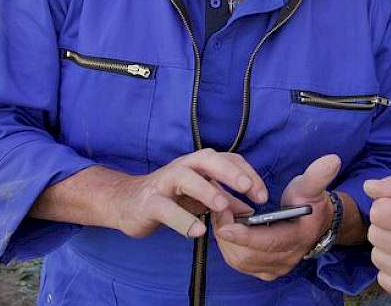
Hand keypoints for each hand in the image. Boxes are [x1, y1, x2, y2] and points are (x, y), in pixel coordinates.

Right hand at [107, 148, 267, 238]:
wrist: (128, 203)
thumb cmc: (170, 197)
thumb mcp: (201, 198)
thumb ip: (226, 202)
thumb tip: (251, 209)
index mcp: (199, 164)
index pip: (228, 160)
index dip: (248, 174)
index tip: (262, 195)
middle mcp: (183, 167)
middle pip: (208, 160)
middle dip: (230, 172)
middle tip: (248, 188)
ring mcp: (164, 183)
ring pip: (185, 178)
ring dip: (206, 190)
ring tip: (222, 206)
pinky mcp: (149, 203)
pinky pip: (166, 209)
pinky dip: (182, 220)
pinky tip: (198, 230)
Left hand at [212, 154, 341, 280]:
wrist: (317, 222)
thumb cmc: (311, 202)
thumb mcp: (312, 187)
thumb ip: (318, 175)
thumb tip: (332, 159)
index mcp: (299, 238)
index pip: (269, 242)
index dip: (245, 236)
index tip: (225, 225)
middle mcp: (287, 258)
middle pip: (248, 255)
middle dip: (229, 235)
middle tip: (220, 211)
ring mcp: (276, 268)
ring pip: (240, 261)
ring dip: (226, 241)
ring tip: (222, 218)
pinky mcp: (266, 271)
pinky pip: (240, 264)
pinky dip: (229, 248)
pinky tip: (228, 230)